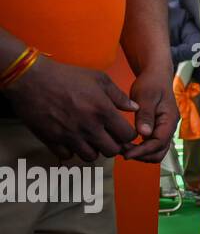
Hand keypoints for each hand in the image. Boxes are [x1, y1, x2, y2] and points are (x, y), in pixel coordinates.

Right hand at [3, 58, 139, 161]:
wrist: (32, 80)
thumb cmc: (68, 76)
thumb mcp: (99, 79)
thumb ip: (119, 96)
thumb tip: (134, 108)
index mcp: (103, 112)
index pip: (127, 136)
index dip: (128, 135)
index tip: (122, 130)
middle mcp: (89, 127)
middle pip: (112, 151)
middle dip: (113, 145)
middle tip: (107, 136)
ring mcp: (70, 136)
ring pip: (91, 157)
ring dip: (93, 150)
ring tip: (90, 139)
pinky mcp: (51, 140)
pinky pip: (67, 156)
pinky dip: (72, 151)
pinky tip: (72, 140)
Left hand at [122, 68, 178, 162]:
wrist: (156, 75)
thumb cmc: (151, 83)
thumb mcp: (146, 96)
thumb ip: (146, 115)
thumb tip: (144, 133)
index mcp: (170, 119)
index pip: (159, 143)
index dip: (143, 151)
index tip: (126, 154)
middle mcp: (170, 127)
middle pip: (160, 151)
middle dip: (142, 155)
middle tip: (122, 151)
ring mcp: (164, 128)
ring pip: (156, 151)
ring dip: (141, 153)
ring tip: (123, 148)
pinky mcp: (158, 128)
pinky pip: (152, 144)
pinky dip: (141, 148)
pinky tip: (127, 144)